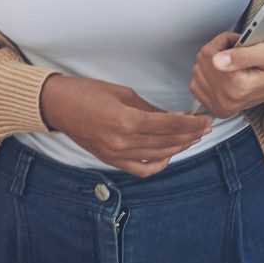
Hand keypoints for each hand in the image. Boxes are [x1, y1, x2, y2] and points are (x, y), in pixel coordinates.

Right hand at [38, 73, 210, 178]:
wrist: (58, 106)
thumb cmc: (86, 93)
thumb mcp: (123, 94)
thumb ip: (149, 109)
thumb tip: (173, 117)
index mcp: (126, 120)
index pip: (169, 125)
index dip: (190, 123)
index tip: (204, 118)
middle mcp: (123, 141)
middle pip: (167, 142)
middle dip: (190, 135)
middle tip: (205, 127)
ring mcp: (116, 154)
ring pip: (158, 156)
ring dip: (179, 148)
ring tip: (192, 139)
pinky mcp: (111, 160)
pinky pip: (141, 169)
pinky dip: (158, 164)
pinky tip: (168, 155)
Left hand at [188, 33, 263, 117]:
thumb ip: (242, 55)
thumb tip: (217, 60)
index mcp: (236, 87)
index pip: (210, 53)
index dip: (223, 41)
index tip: (239, 42)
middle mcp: (225, 100)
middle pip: (202, 61)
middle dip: (217, 51)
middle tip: (237, 52)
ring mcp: (219, 106)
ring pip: (197, 71)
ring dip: (211, 62)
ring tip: (233, 63)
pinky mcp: (215, 108)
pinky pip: (196, 85)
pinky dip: (207, 75)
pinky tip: (224, 73)